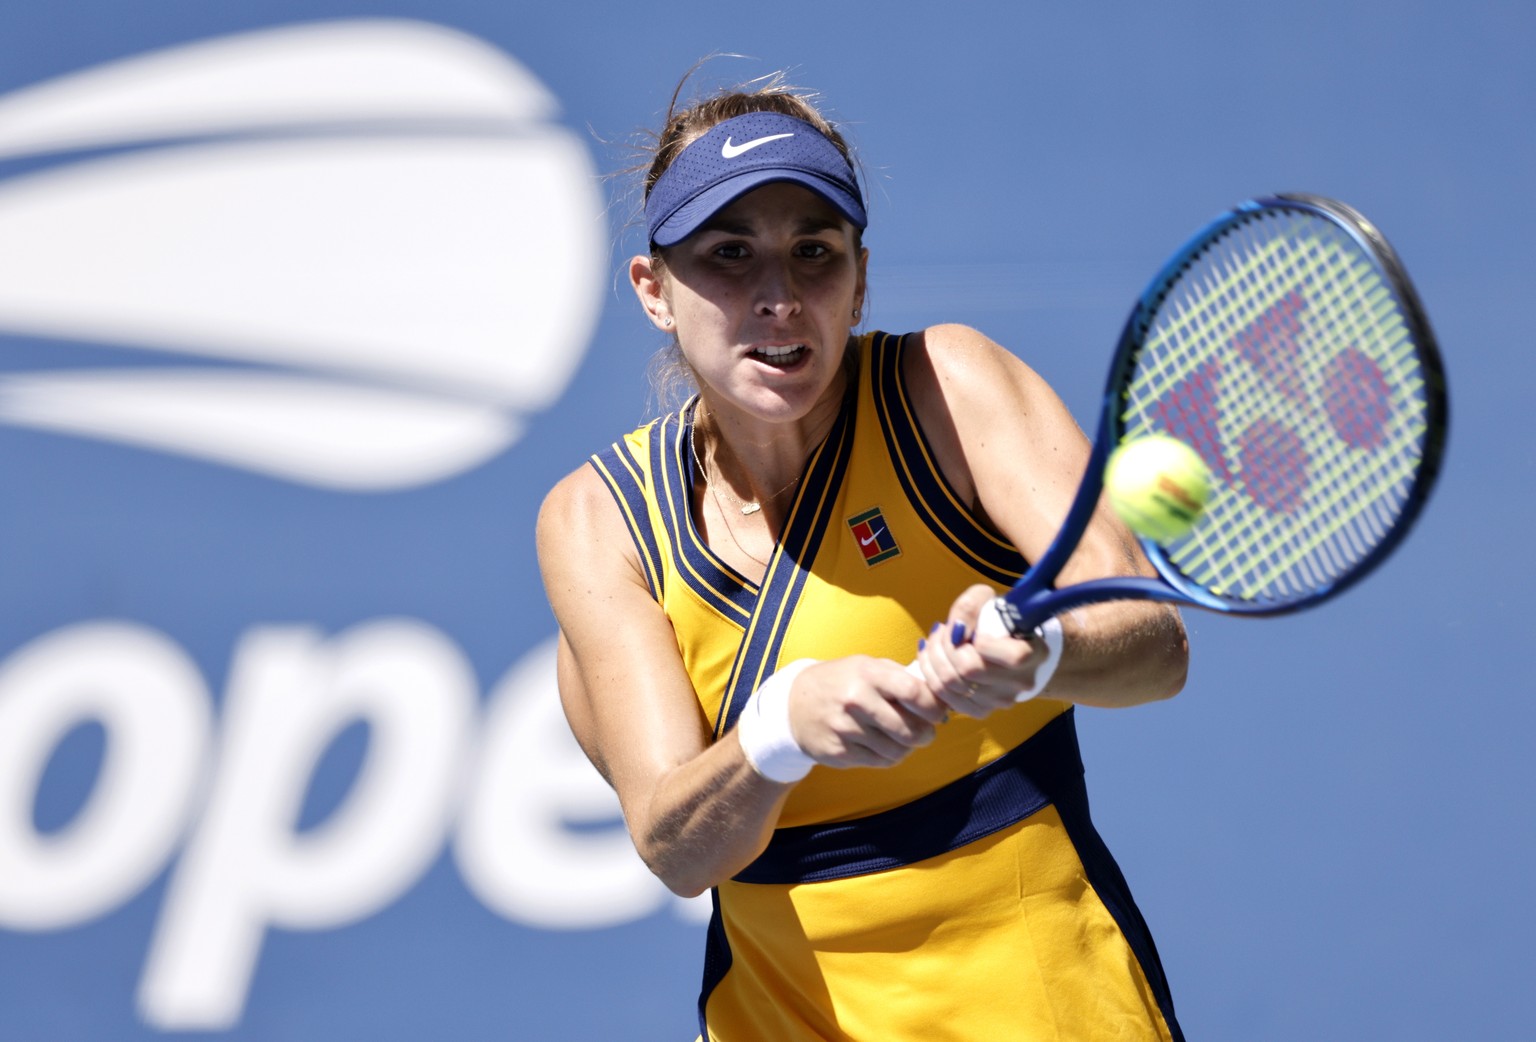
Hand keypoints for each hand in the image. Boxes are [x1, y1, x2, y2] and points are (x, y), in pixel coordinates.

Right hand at [785, 656, 948, 768]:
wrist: (794, 704)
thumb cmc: (842, 682)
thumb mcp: (868, 666)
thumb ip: (901, 677)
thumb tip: (941, 697)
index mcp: (868, 673)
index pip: (915, 693)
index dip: (934, 708)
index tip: (938, 713)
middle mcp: (856, 700)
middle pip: (910, 729)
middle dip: (926, 734)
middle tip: (926, 732)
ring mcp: (845, 728)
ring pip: (898, 751)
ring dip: (907, 748)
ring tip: (902, 739)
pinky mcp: (839, 752)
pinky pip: (880, 762)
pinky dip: (888, 756)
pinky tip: (882, 745)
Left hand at [914, 584, 1054, 717]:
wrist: (1003, 645)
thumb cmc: (996, 619)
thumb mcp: (986, 599)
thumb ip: (970, 607)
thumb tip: (956, 632)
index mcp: (1033, 653)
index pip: (1012, 657)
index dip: (983, 643)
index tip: (971, 630)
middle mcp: (1020, 682)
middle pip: (970, 670)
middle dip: (945, 645)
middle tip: (941, 629)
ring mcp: (1000, 700)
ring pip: (951, 684)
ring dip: (933, 657)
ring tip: (935, 640)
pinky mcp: (981, 711)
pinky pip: (944, 697)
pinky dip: (931, 674)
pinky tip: (932, 657)